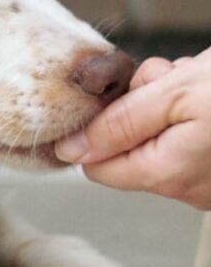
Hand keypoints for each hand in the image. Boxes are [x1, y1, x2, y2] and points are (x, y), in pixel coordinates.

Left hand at [55, 49, 210, 210]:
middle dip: (138, 106)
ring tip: (190, 79)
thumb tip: (69, 149)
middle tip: (167, 79)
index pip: (95, 163)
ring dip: (164, 101)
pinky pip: (185, 138)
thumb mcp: (175, 92)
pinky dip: (188, 110)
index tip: (125, 94)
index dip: (100, 124)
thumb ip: (119, 122)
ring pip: (155, 136)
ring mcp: (206, 180)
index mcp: (167, 173)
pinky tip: (205, 90)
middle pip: (125, 146)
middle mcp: (187, 187)